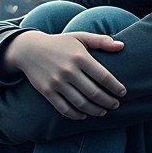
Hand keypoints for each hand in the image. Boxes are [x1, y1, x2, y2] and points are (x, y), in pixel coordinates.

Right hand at [2, 29, 125, 119]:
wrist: (29, 49)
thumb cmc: (59, 43)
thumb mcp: (79, 37)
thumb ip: (101, 41)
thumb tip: (122, 46)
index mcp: (79, 57)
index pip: (103, 76)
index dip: (115, 87)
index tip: (123, 92)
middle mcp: (68, 70)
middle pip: (94, 93)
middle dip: (108, 102)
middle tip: (116, 105)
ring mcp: (56, 82)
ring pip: (80, 103)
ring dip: (95, 111)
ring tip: (103, 112)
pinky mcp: (47, 91)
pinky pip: (64, 108)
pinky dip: (76, 115)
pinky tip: (83, 115)